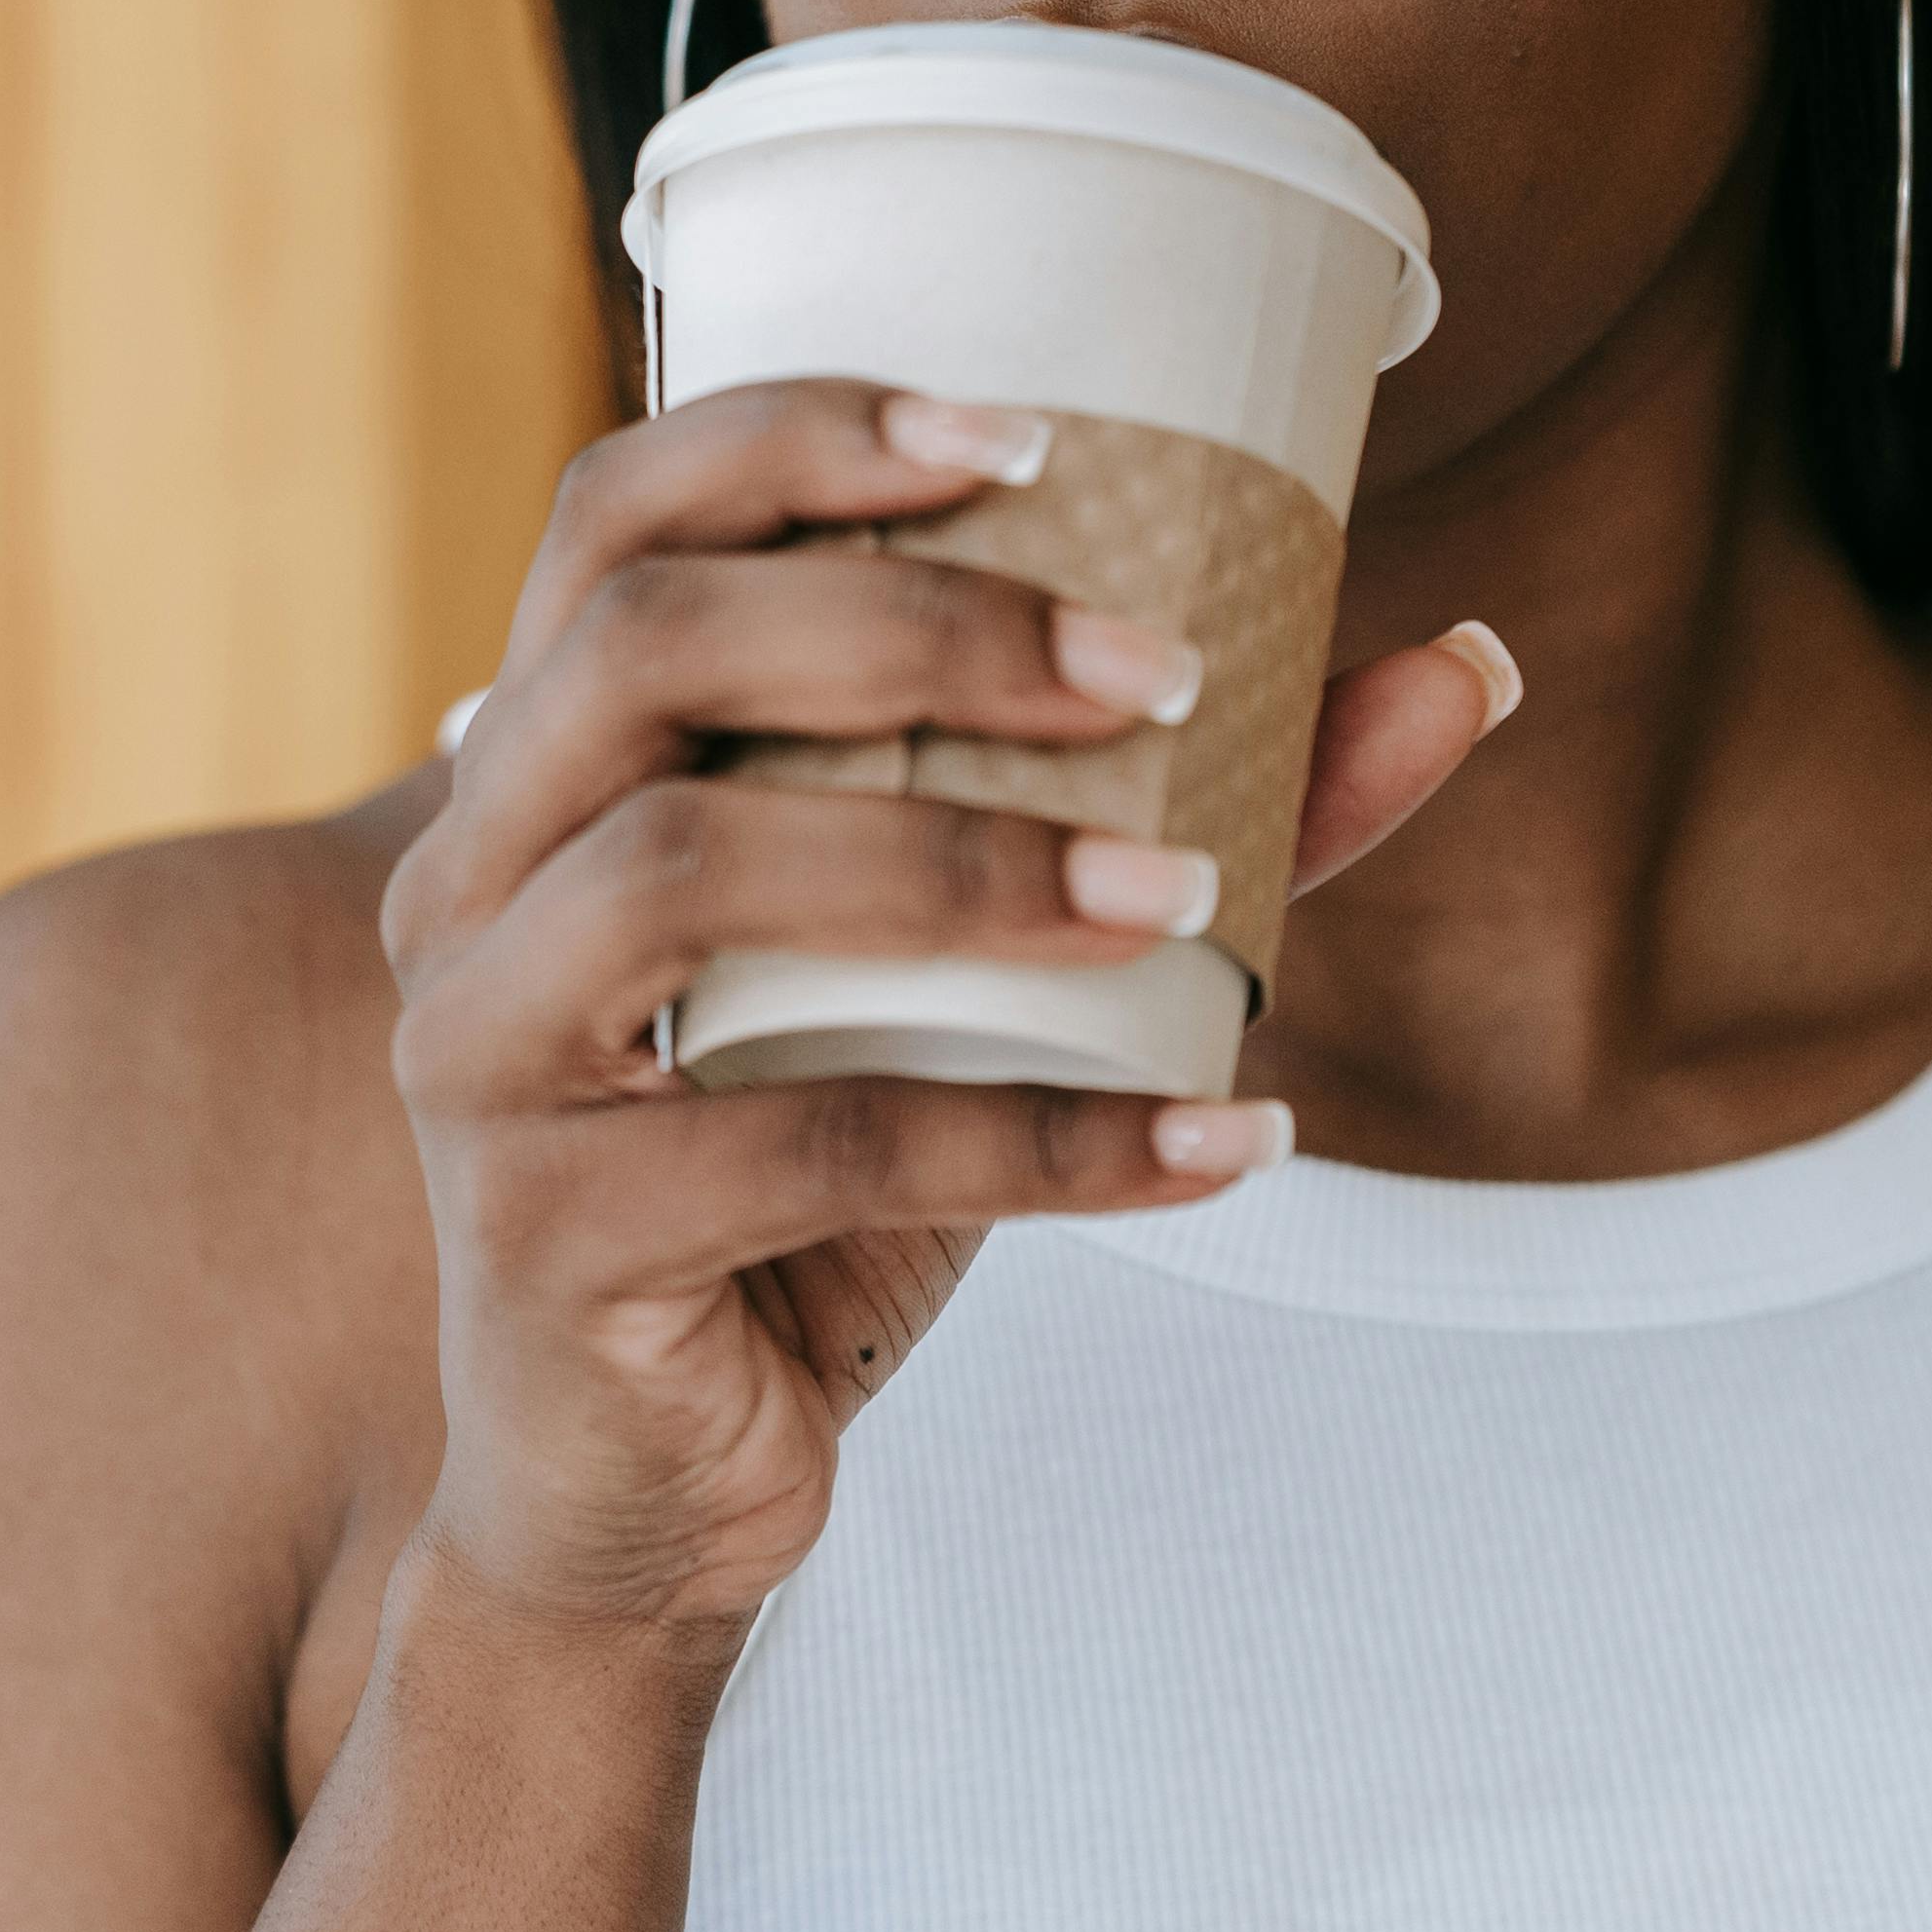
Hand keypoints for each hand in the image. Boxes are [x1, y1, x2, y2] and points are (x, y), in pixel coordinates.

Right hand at [374, 381, 1505, 1646]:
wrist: (653, 1497)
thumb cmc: (807, 1191)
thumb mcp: (990, 991)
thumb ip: (1188, 821)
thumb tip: (1464, 662)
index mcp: (541, 772)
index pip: (615, 519)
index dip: (797, 436)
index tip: (1029, 434)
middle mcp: (468, 882)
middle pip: (646, 650)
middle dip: (918, 626)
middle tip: (1157, 672)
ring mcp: (478, 1058)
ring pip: (680, 873)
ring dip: (962, 859)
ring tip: (1187, 899)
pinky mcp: (545, 1238)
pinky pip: (805, 1151)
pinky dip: (1042, 1140)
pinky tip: (1223, 1139)